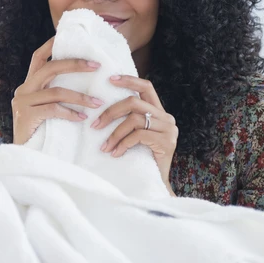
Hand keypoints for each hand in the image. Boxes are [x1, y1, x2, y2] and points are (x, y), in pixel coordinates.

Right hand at [12, 36, 103, 144]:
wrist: (23, 158)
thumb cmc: (40, 134)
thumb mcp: (47, 110)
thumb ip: (56, 96)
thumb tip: (85, 83)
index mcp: (28, 85)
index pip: (39, 58)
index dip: (52, 45)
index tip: (69, 36)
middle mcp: (23, 90)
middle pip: (50, 68)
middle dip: (75, 65)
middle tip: (97, 66)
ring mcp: (22, 102)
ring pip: (56, 91)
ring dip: (80, 96)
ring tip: (98, 102)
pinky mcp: (25, 116)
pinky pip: (53, 109)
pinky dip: (70, 113)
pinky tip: (82, 117)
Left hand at [91, 75, 178, 193]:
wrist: (156, 183)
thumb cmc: (140, 159)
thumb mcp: (134, 136)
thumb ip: (128, 121)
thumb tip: (102, 112)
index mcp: (158, 112)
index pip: (146, 87)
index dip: (129, 81)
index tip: (110, 79)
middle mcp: (166, 117)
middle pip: (134, 103)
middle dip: (111, 112)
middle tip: (95, 125)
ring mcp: (168, 129)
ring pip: (134, 120)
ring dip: (114, 133)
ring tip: (104, 147)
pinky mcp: (167, 142)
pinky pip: (138, 136)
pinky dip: (123, 144)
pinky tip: (115, 153)